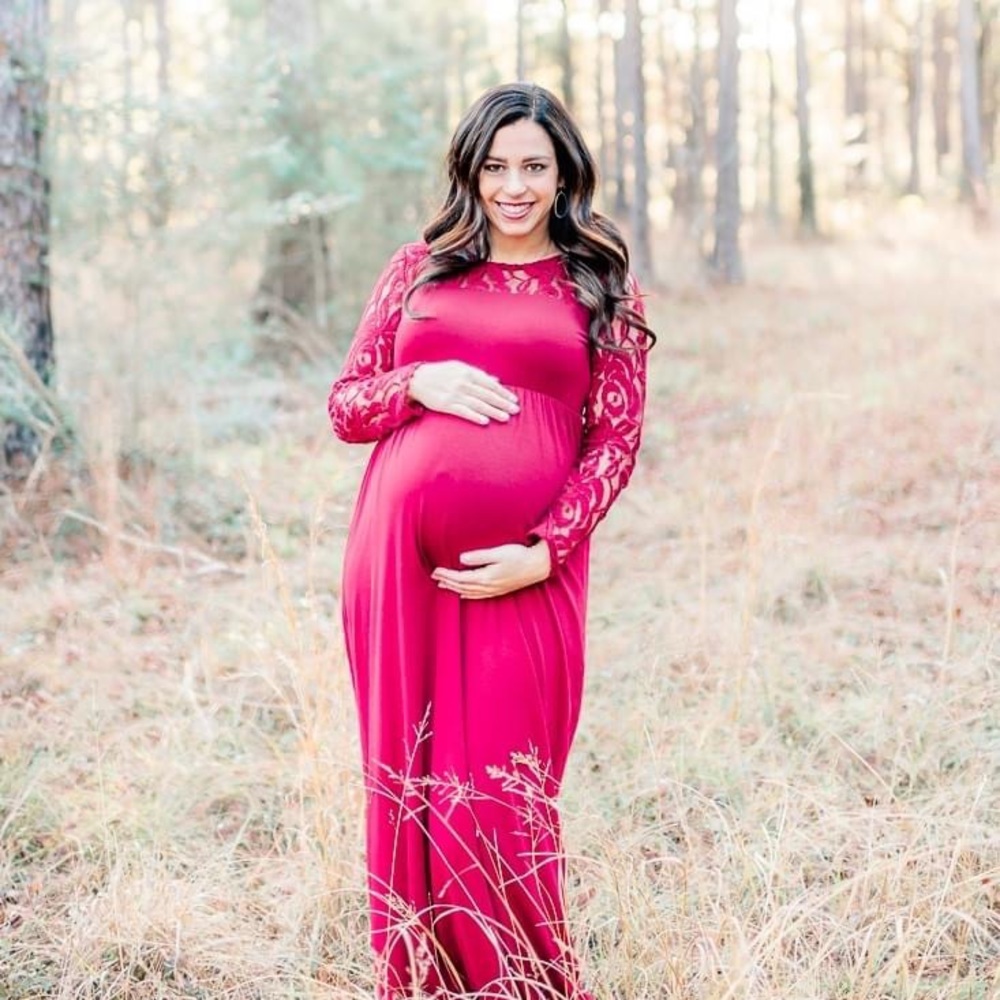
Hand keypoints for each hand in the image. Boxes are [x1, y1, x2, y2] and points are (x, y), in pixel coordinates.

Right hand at [408, 361, 519, 424]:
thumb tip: (496, 380)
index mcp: (467, 372)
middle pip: (486, 395)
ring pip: (478, 404)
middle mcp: (462, 383)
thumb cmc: (441, 373)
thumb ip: (478, 374)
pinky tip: (485, 422)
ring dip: (493, 411)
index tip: (514, 400)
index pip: (490, 384)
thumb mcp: (459, 368)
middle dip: (502, 403)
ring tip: (505, 418)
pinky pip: (462, 412)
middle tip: (516, 411)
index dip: (503, 393)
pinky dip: (474, 416)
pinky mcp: (445, 405)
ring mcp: (453, 394)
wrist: (417, 379)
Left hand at [432, 542, 551, 598]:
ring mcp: (494, 590)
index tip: (436, 570)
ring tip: (443, 585)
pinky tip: (463, 594)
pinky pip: (478, 596)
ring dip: (455, 588)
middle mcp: (488, 587)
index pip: (460, 578)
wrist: (538, 566)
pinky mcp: (499, 590)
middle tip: (434, 577)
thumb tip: (461, 559)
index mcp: (486, 577)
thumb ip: (479, 556)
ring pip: (469, 592)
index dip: (447, 575)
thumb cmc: (520, 556)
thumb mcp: (499, 553)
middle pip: (462, 586)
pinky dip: (468, 595)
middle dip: (447, 582)